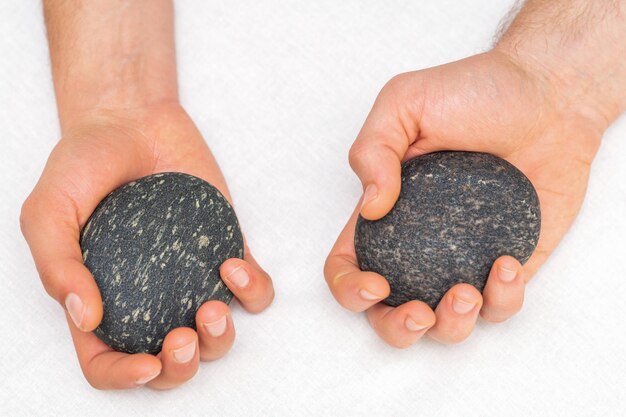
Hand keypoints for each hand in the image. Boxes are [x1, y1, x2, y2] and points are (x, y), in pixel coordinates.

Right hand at [20, 103, 273, 388]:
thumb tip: (87, 318)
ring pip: (219, 336)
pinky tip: (231, 264)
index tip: (146, 364)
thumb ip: (57, 263)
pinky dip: (253, 290)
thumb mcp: (49, 210)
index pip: (108, 361)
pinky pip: (254, 290)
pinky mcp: (226, 250)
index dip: (125, 377)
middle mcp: (150, 297)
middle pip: (171, 362)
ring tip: (212, 308)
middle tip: (183, 338)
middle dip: (182, 367)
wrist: (130, 121)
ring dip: (222, 339)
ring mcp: (192, 276)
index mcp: (103, 299)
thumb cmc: (84, 165)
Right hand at [324, 50, 606, 346]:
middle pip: (391, 312)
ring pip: (447, 324)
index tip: (377, 284)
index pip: (349, 264)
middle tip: (418, 314)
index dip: (350, 289)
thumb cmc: (472, 93)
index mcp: (386, 214)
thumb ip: (372, 150)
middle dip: (397, 329)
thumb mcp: (404, 102)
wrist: (546, 95)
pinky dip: (503, 299)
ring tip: (467, 293)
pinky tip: (506, 264)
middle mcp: (420, 244)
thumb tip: (371, 209)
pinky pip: (502, 306)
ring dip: (451, 326)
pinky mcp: (509, 262)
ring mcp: (464, 258)